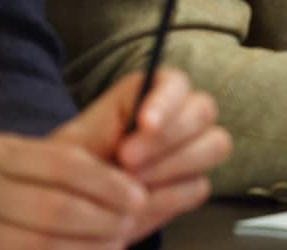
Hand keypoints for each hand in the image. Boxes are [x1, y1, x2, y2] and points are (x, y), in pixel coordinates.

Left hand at [0, 69, 229, 249]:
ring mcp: (194, 148)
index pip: (177, 84)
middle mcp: (183, 114)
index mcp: (156, 92)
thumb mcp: (80, 139)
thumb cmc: (75, 162)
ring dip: (174, 166)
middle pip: (204, 112)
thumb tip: (136, 136)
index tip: (145, 123)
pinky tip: (142, 202)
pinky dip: (172, 196)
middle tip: (127, 160)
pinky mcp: (193, 183)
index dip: (166, 102)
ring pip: (214, 145)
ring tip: (133, 184)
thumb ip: (108, 129)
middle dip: (167, 138)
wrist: (72, 199)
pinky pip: (200, 185)